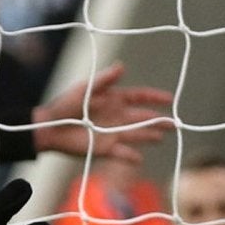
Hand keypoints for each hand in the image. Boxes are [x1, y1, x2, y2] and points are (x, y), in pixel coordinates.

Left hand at [31, 63, 173, 164]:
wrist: (49, 128)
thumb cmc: (65, 105)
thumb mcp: (85, 89)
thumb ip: (104, 80)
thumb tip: (122, 66)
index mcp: (114, 99)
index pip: (140, 97)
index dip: (155, 97)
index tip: (170, 99)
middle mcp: (117, 116)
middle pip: (143, 117)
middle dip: (159, 120)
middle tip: (175, 123)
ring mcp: (112, 133)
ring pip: (136, 135)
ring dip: (149, 136)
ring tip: (162, 137)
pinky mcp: (105, 149)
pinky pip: (122, 154)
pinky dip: (130, 157)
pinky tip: (139, 159)